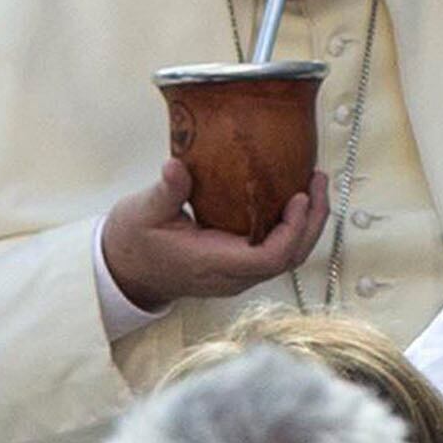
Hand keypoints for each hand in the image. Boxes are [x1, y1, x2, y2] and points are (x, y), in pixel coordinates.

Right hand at [101, 161, 329, 310]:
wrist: (125, 271)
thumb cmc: (133, 242)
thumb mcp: (142, 212)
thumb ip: (165, 191)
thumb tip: (176, 166)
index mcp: (213, 264)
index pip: (269, 258)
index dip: (292, 230)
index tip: (299, 196)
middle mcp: (232, 276)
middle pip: (289, 259)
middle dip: (311, 222)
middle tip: (318, 181)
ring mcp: (237, 274)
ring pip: (287, 257)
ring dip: (306, 224)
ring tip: (314, 184)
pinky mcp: (238, 266)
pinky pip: (275, 250)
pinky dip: (291, 226)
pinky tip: (292, 197)